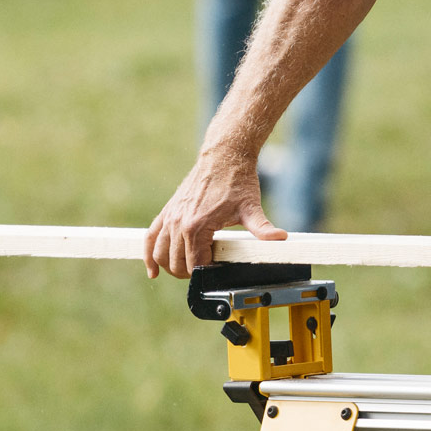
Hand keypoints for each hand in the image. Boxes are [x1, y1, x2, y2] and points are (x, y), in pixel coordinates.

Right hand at [144, 147, 285, 278]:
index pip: (194, 266)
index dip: (206, 274)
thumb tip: (281, 238)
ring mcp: (170, 217)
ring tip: (186, 271)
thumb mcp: (251, 208)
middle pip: (176, 264)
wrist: (224, 156)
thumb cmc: (238, 181)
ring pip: (160, 254)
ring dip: (170, 267)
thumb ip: (263, 228)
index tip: (219, 270)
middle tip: (207, 271)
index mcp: (197, 227)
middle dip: (189, 274)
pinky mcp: (167, 211)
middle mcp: (178, 223)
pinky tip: (154, 270)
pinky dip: (149, 255)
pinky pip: (150, 237)